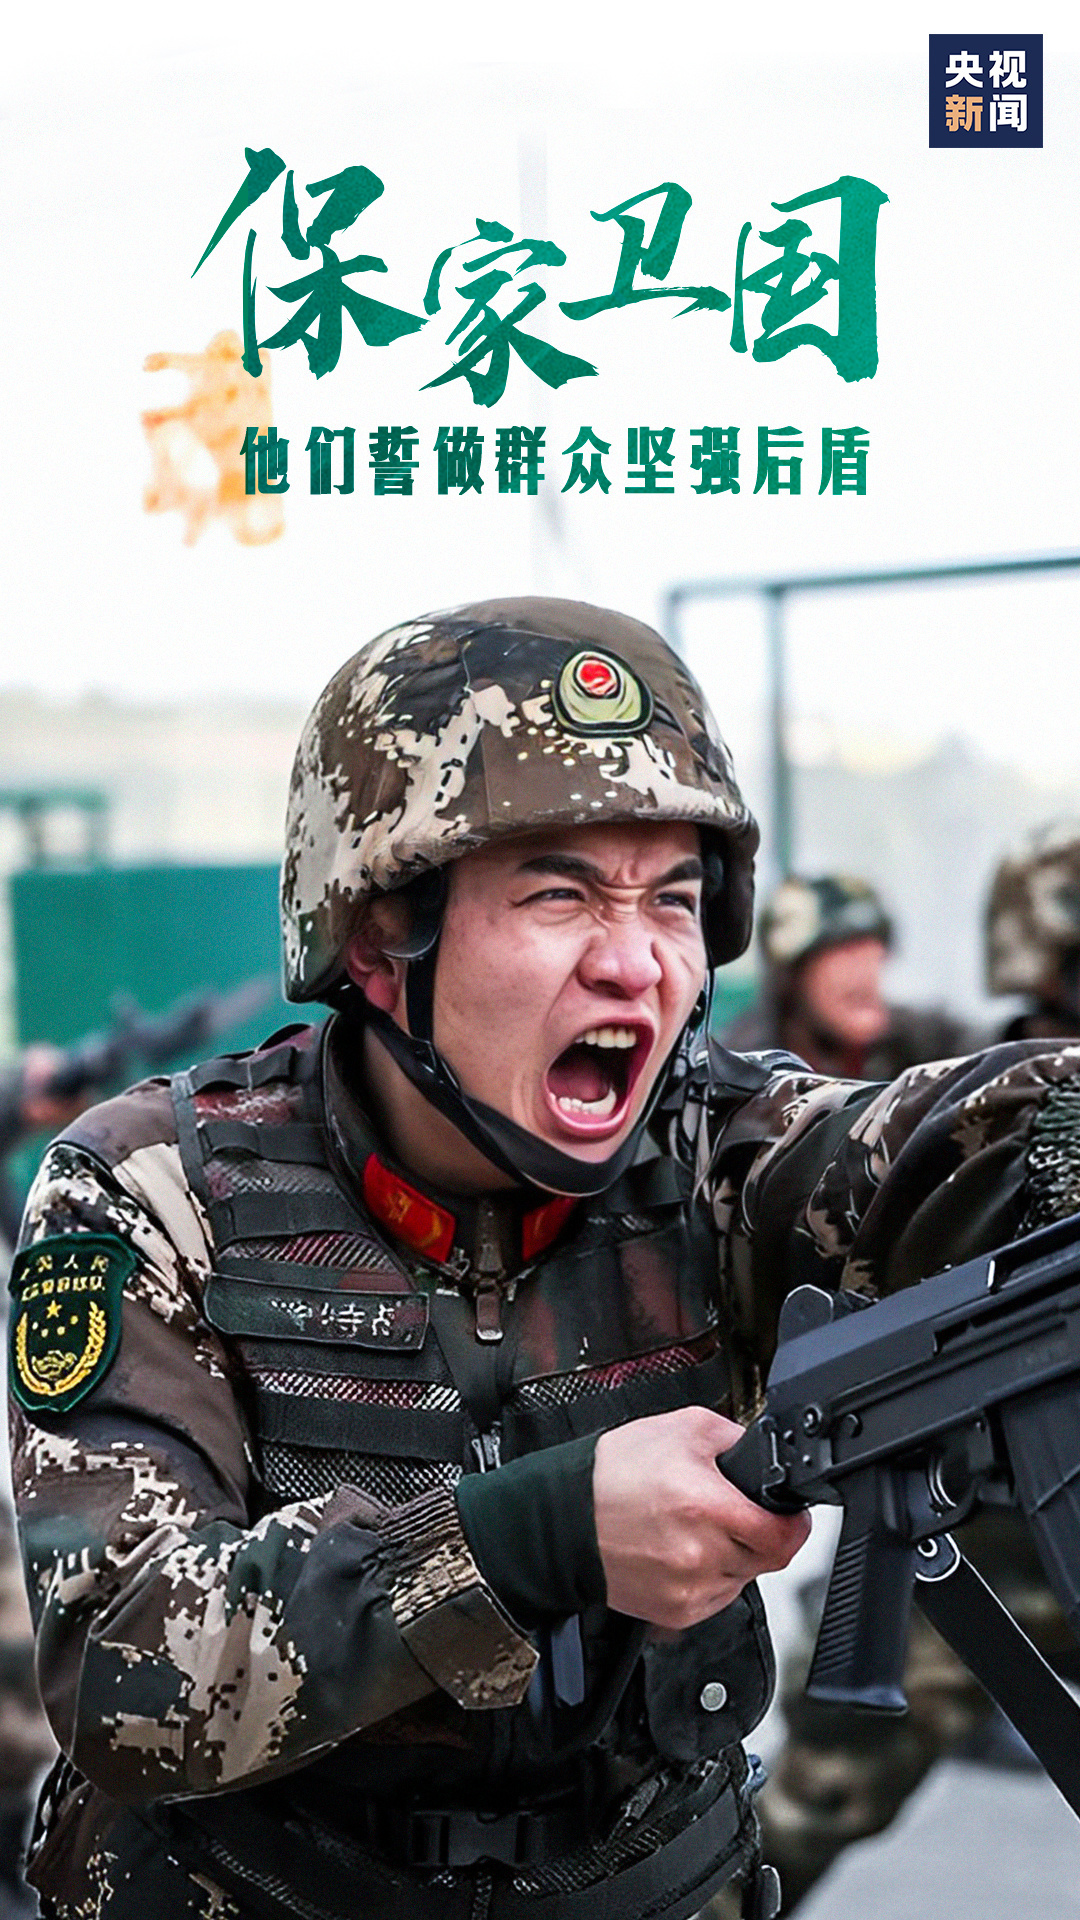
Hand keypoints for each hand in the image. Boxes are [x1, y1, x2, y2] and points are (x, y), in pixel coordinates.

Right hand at [593, 1406, 811, 1628]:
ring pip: (744, 1580)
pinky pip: (718, 1599)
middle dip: (760, 1533)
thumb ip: (735, 1438)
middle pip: (768, 1558)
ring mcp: (688, 1589)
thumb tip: (766, 1452)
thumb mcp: (683, 1428)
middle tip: (732, 1513)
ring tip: (698, 1530)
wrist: (564, 1517)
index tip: (788, 1515)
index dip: (793, 1523)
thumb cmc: (613, 1474)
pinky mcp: (675, 1613)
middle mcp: (701, 1555)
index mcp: (706, 1507)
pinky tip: (683, 1552)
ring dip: (735, 1557)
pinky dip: (711, 1578)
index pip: (784, 1536)